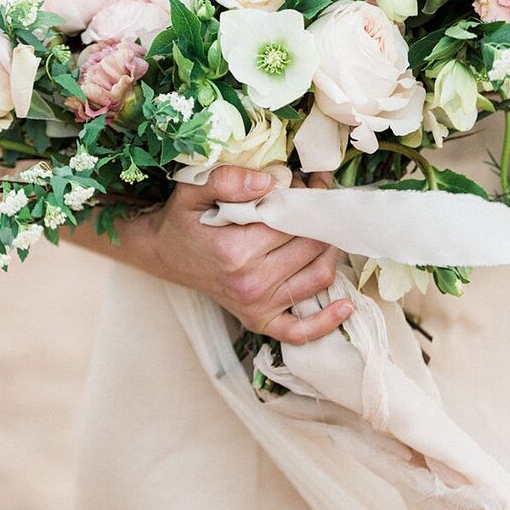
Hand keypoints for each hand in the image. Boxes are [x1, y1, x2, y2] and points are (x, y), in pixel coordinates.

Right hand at [136, 166, 349, 344]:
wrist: (165, 252)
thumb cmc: (184, 219)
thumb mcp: (194, 189)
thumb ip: (228, 180)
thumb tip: (270, 181)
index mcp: (235, 251)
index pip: (294, 219)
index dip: (307, 196)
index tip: (308, 180)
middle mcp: (250, 284)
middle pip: (312, 245)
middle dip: (320, 217)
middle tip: (314, 198)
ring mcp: (257, 306)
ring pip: (319, 276)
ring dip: (330, 249)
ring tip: (321, 227)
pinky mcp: (259, 320)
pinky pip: (300, 329)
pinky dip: (327, 319)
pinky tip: (345, 305)